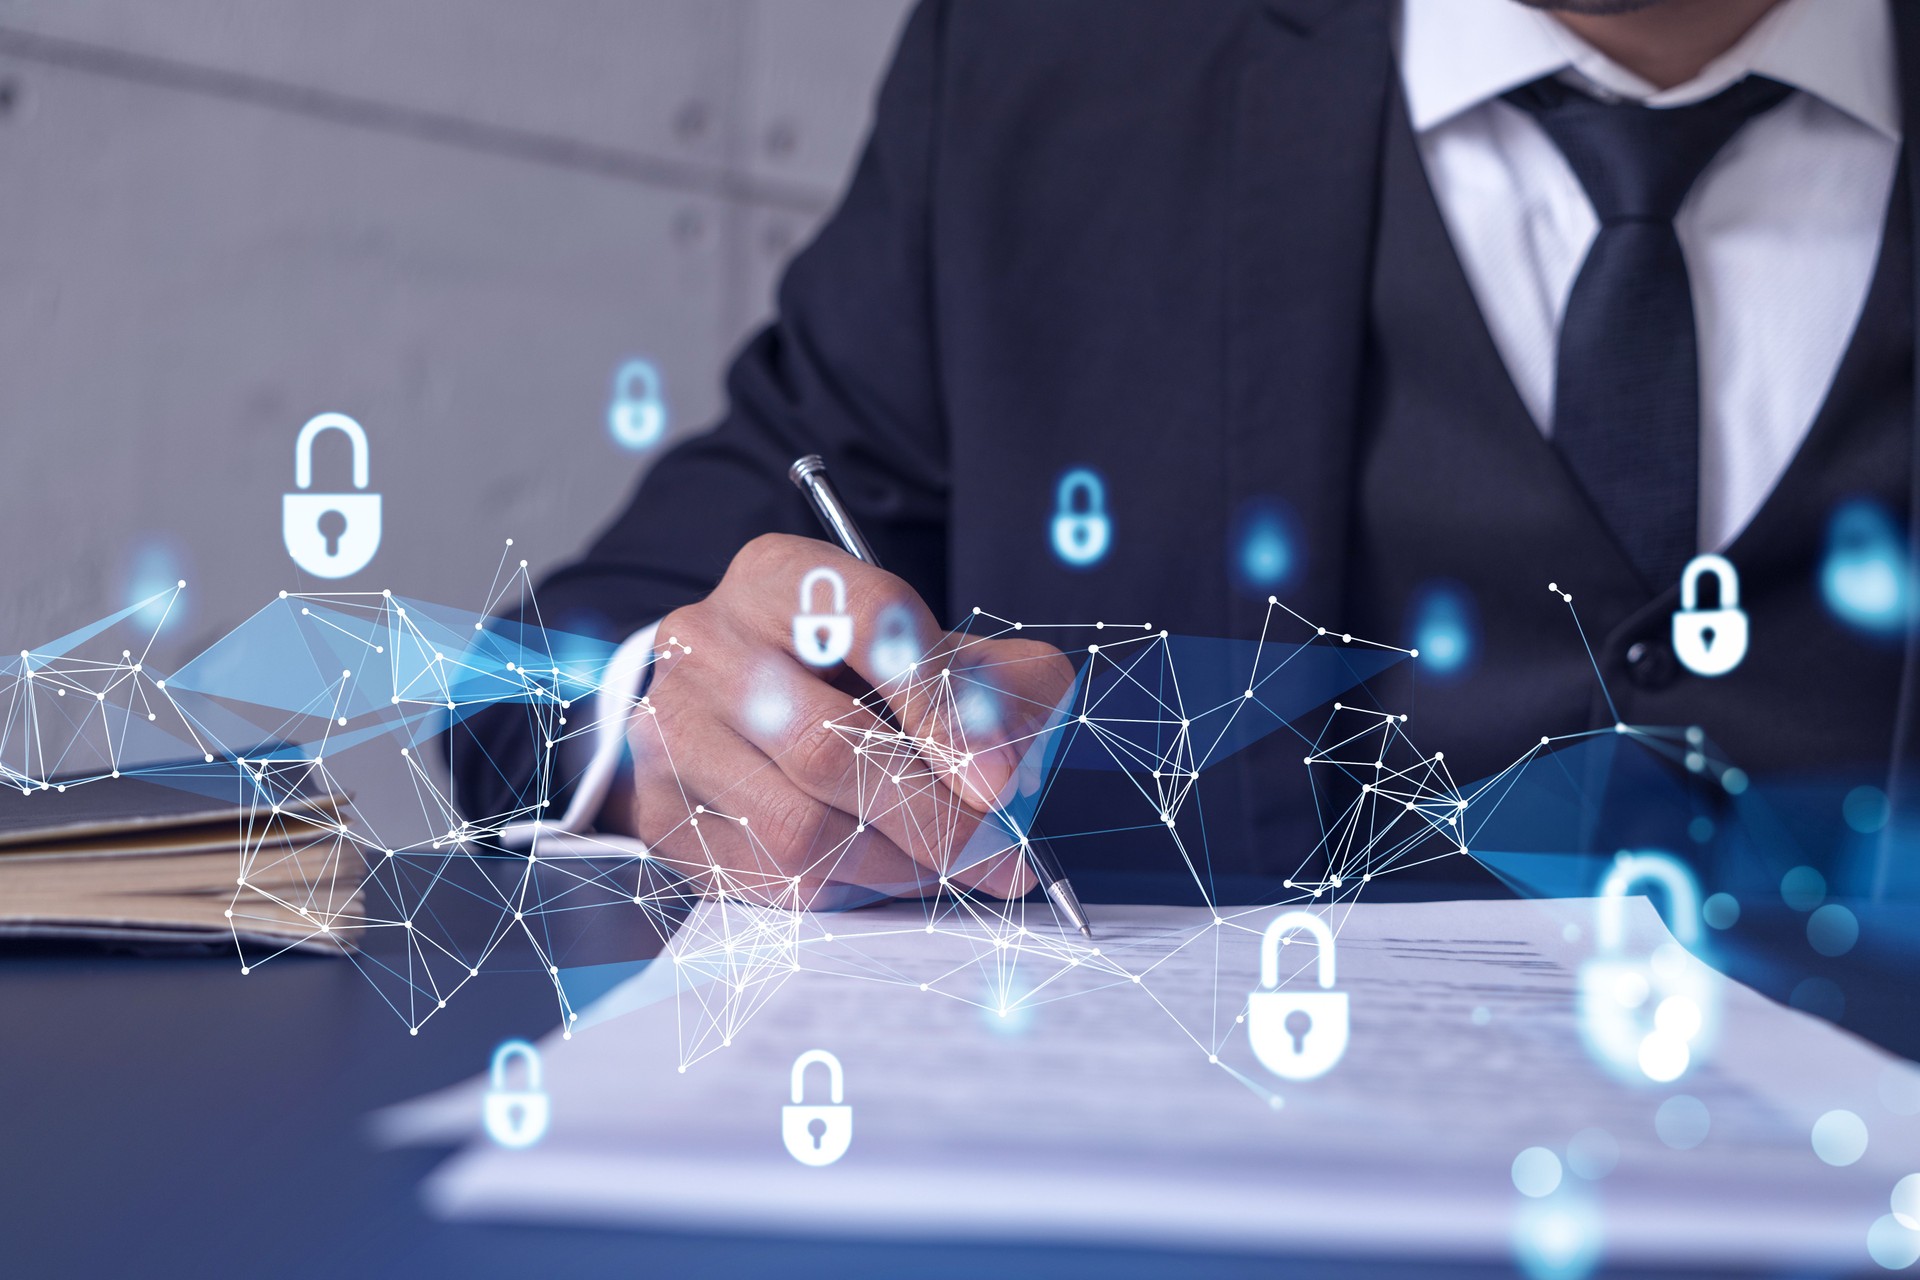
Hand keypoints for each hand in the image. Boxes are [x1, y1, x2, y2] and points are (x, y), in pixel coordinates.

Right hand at [621, 534, 1074, 908]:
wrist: (745, 705)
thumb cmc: (862, 675)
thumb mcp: (944, 650)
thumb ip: (998, 688)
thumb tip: (1006, 773)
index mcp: (780, 577)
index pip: (868, 624)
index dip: (945, 708)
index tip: (1000, 781)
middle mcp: (707, 643)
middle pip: (826, 745)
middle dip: (932, 816)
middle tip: (999, 854)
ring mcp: (669, 729)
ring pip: (797, 827)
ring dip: (895, 864)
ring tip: (948, 864)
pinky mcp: (659, 811)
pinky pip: (769, 878)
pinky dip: (848, 890)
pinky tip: (887, 872)